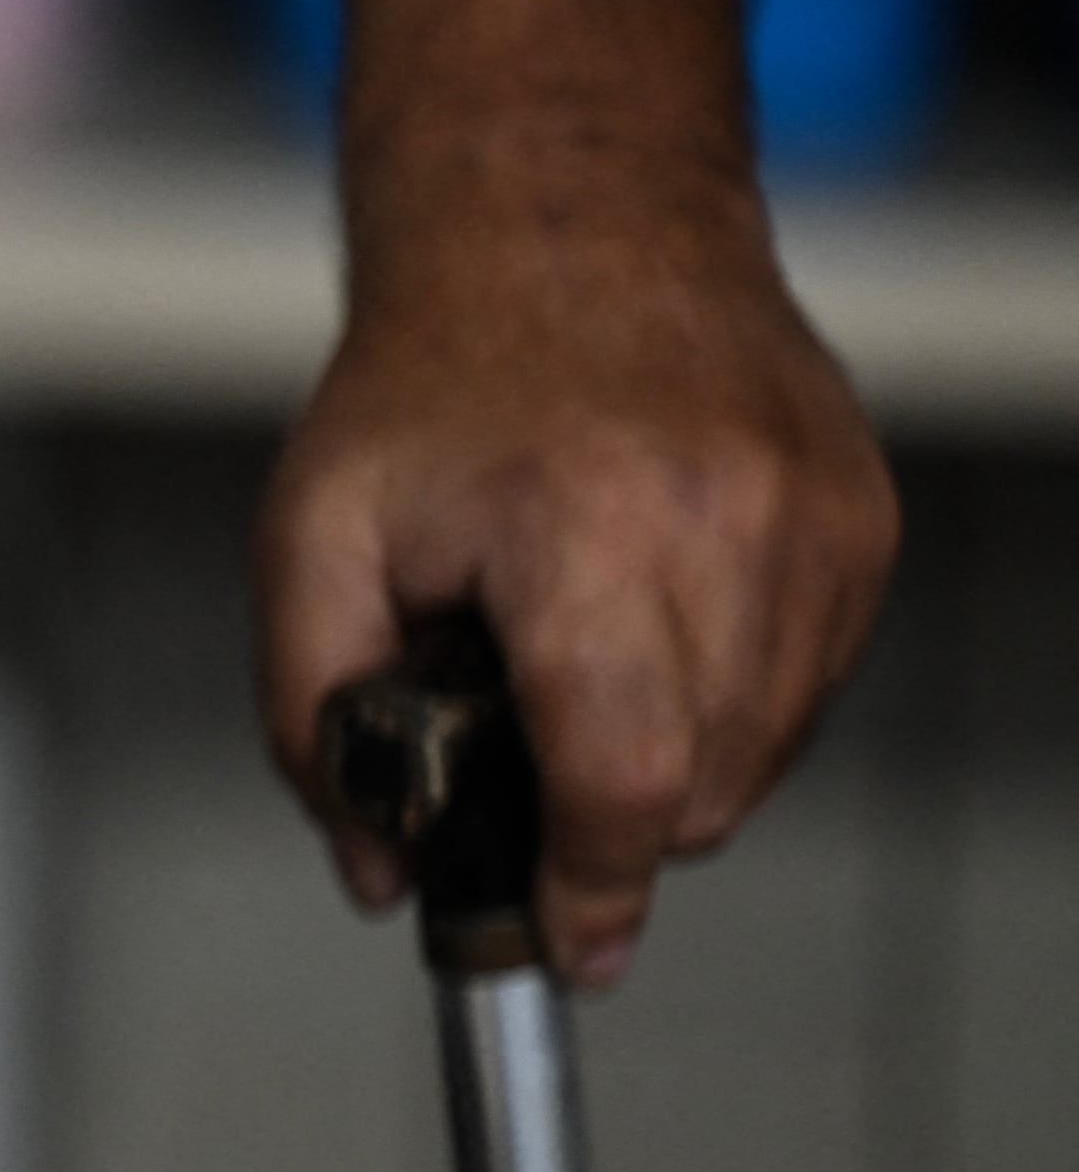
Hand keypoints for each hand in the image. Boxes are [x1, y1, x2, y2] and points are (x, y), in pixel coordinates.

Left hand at [257, 150, 895, 985]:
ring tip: (577, 663)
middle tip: (526, 761)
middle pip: (696, 788)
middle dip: (606, 818)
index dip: (591, 885)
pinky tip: (649, 626)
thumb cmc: (433, 384)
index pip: (623, 775)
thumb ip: (314, 716)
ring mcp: (814, 524)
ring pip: (760, 753)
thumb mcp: (310, 537)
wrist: (565, 230)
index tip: (564, 941)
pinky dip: (726, 698)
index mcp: (583, 528)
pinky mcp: (862, 524)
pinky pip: (804, 688)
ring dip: (669, 760)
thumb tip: (375, 865)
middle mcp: (726, 524)